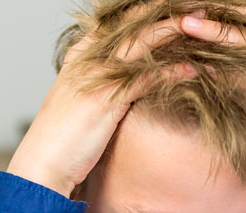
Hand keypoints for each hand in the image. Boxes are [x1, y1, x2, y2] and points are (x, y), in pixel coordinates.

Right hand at [7, 10, 197, 198]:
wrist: (41, 164)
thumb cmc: (60, 139)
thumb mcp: (79, 102)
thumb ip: (98, 85)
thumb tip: (123, 83)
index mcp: (79, 55)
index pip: (115, 21)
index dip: (143, 12)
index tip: (170, 6)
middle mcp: (87, 58)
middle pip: (131, 23)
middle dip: (164, 12)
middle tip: (196, 6)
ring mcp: (96, 76)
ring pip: (142, 42)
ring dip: (176, 31)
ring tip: (204, 25)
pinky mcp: (107, 98)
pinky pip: (147, 77)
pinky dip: (172, 71)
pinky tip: (193, 69)